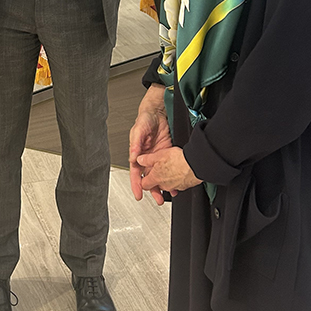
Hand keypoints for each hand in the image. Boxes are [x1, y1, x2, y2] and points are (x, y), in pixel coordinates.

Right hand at [129, 85, 173, 203]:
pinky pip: (168, 167)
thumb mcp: (139, 130)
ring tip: (169, 194)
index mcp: (138, 153)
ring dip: (164, 185)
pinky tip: (176, 181)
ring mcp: (158, 156)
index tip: (139, 194)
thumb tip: (133, 157)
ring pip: (159, 174)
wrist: (158, 111)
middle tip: (157, 199)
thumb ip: (136, 144)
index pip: (136, 172)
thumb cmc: (145, 119)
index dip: (137, 184)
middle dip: (152, 189)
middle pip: (149, 177)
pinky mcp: (167, 153)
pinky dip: (172, 175)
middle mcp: (147, 157)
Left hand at [135, 146, 201, 197]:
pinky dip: (176, 179)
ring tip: (169, 169)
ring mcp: (175, 186)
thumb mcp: (158, 155)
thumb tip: (139, 159)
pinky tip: (178, 171)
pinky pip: (177, 184)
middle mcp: (164, 185)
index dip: (142, 181)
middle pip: (156, 185)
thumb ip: (147, 159)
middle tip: (157, 172)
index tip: (143, 177)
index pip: (144, 185)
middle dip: (155, 180)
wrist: (195, 165)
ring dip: (166, 179)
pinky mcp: (184, 186)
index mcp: (155, 178)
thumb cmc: (178, 160)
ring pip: (167, 185)